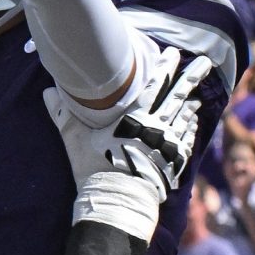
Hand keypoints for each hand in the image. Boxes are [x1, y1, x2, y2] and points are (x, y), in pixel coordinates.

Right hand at [44, 51, 213, 244]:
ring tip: (197, 95)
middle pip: (178, 96)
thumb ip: (64, 116)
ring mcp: (169, 144)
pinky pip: (187, 139)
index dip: (165, 66)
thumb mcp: (76, 141)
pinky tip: (193, 123)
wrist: (119, 202)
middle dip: (192, 76)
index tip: (174, 52)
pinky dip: (191, 128)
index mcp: (135, 117)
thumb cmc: (96, 169)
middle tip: (206, 63)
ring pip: (185, 117)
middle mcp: (157, 127)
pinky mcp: (174, 161)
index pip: (155, 85)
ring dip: (191, 103)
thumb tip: (47, 93)